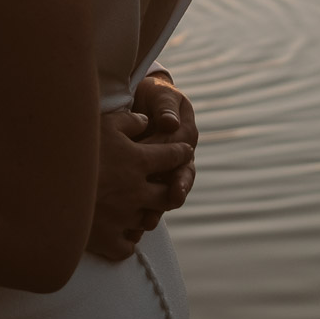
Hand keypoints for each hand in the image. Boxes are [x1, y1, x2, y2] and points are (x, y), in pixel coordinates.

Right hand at [87, 107, 194, 261]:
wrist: (44, 186)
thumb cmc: (72, 149)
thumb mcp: (101, 124)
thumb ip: (128, 121)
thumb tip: (146, 120)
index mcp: (138, 162)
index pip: (172, 157)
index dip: (181, 152)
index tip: (184, 150)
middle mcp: (137, 192)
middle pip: (169, 195)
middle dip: (171, 187)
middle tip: (166, 184)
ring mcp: (123, 218)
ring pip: (149, 220)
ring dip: (146, 213)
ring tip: (139, 208)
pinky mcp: (107, 240)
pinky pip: (128, 246)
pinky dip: (127, 240)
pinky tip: (121, 232)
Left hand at [132, 70, 198, 212]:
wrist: (139, 100)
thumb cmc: (151, 95)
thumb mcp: (160, 96)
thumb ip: (165, 107)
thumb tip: (170, 123)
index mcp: (185, 135)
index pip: (179, 147)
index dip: (169, 153)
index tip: (158, 159)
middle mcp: (179, 156)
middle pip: (181, 175)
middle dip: (178, 186)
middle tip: (174, 195)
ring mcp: (166, 170)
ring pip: (167, 192)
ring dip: (160, 206)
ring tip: (151, 220)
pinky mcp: (150, 180)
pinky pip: (151, 198)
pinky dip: (144, 211)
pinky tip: (134, 223)